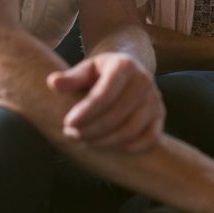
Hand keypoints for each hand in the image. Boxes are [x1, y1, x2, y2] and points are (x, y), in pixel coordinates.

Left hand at [47, 53, 164, 152]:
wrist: (128, 70)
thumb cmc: (101, 72)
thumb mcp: (86, 69)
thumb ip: (71, 78)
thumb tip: (53, 83)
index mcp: (124, 65)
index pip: (104, 95)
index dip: (85, 113)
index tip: (67, 124)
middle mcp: (144, 80)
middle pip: (117, 115)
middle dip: (91, 130)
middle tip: (71, 136)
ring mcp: (155, 98)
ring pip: (131, 129)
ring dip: (106, 141)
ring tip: (86, 141)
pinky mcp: (160, 113)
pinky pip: (150, 137)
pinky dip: (132, 147)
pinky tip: (112, 147)